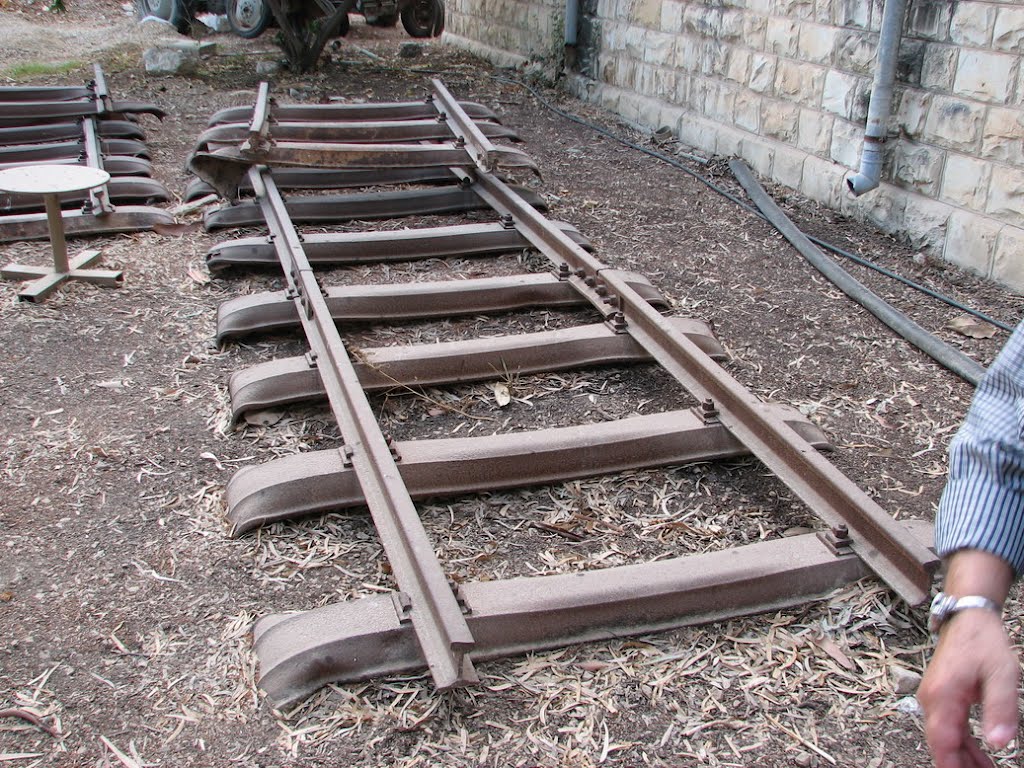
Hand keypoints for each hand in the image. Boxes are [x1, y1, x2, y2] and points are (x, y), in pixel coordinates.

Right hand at [919, 608, 1018, 767]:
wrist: (967, 618)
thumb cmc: (984, 642)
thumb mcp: (1003, 674)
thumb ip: (1001, 708)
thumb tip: (999, 744)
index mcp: (943, 696)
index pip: (943, 743)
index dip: (954, 767)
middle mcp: (932, 699)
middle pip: (942, 745)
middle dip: (962, 766)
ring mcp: (934, 699)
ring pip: (945, 739)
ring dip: (965, 760)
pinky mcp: (941, 697)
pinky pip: (949, 728)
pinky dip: (964, 746)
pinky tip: (982, 758)